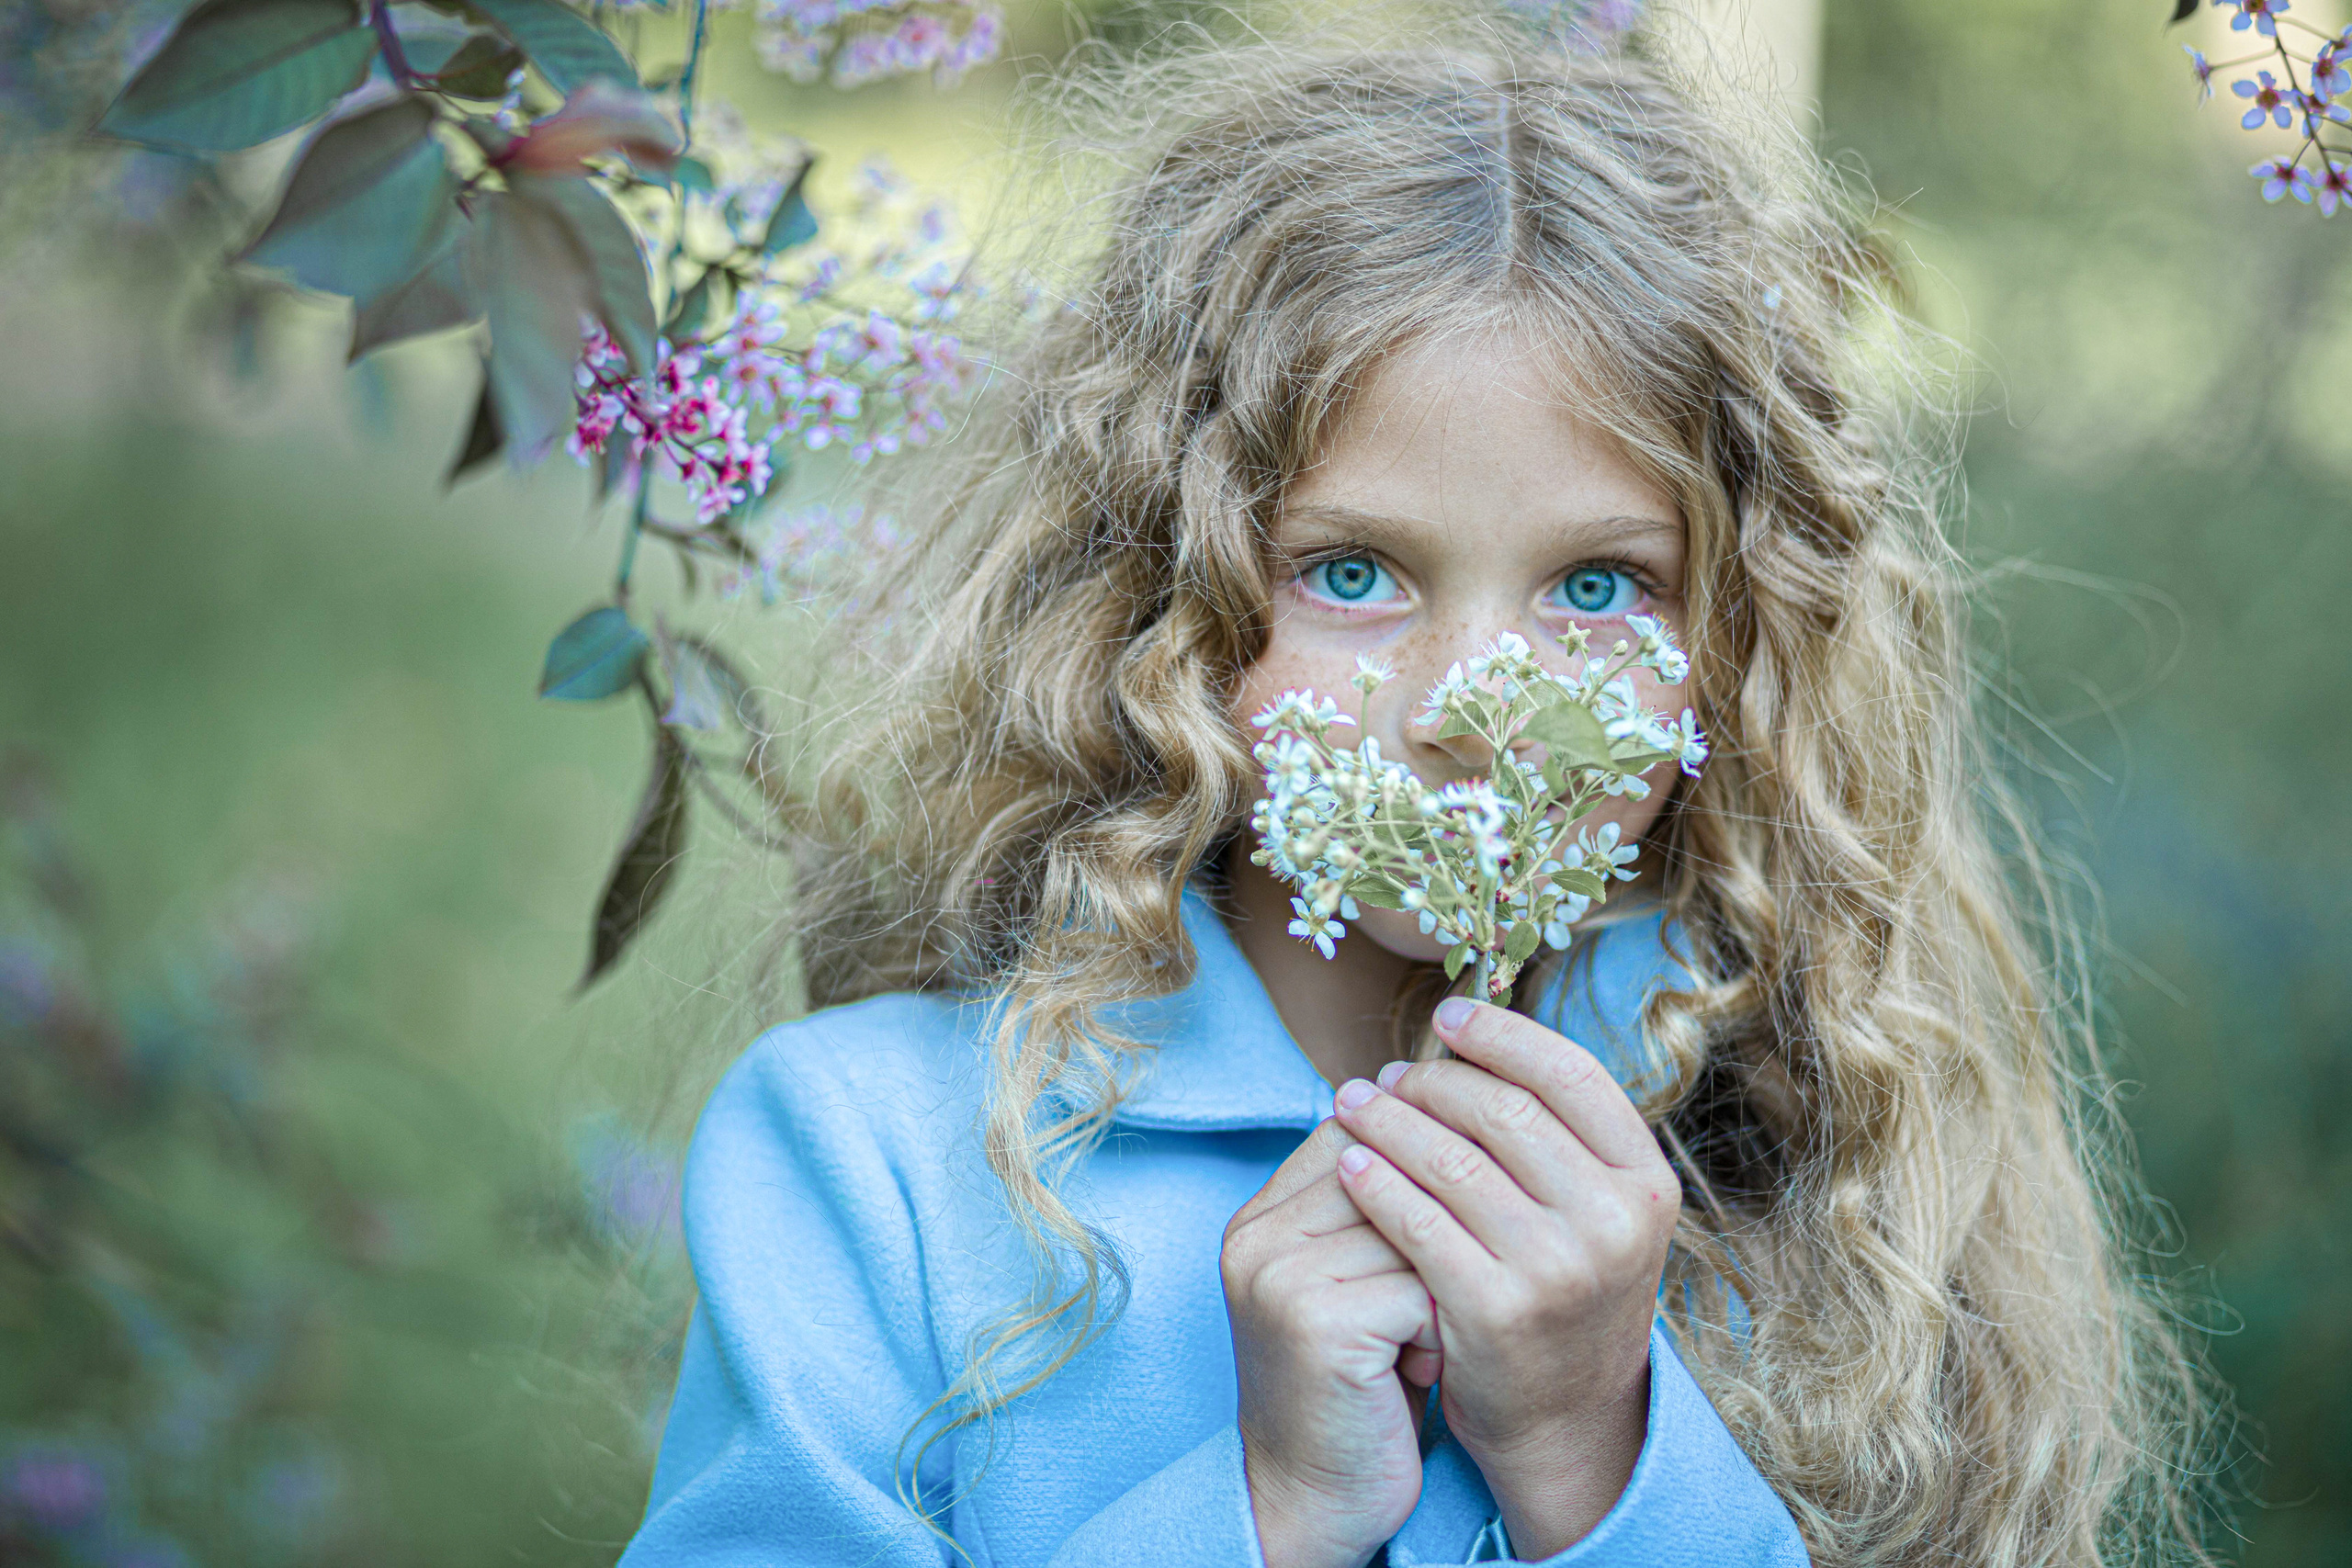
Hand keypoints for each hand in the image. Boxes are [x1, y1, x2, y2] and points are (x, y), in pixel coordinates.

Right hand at [1223, 1114, 1441, 1567]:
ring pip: (1415, 1228)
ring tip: (1422, 1341)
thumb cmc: (1358, 1387)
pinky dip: (1439, 1331)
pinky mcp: (1316, 1321)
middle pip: (1391, 1173)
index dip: (1417, 1175)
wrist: (1313, 1500)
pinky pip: (1421, 1288)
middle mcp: (1256, 1237)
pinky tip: (1418, 1370)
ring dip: (1443, 1288)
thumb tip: (1451, 1115)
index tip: (1435, 1239)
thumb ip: (1375, 1211)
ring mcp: (1278, 1276)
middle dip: (1435, 1236)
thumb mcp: (1354, 1285)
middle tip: (1431, 1303)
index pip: (1357, 1132)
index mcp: (1260, 1217)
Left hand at [1329, 997, 1678, 1558]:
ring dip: (1389, 1121)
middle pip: (1503, 1110)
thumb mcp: (1598, 1212)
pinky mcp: (1496, 1310)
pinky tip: (1346, 1165)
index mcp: (1646, 1182)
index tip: (1449, 1015)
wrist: (1564, 1418)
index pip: (1570, 1074)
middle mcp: (1614, 1221)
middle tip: (1389, 1072)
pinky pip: (1418, 1222)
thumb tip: (1480, 1030)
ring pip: (1451, 1159)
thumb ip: (1560, 1136)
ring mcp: (1557, 1268)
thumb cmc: (1568, 1291)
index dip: (1503, 1034)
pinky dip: (1375, 1184)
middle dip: (1434, 1079)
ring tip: (1351, 1102)